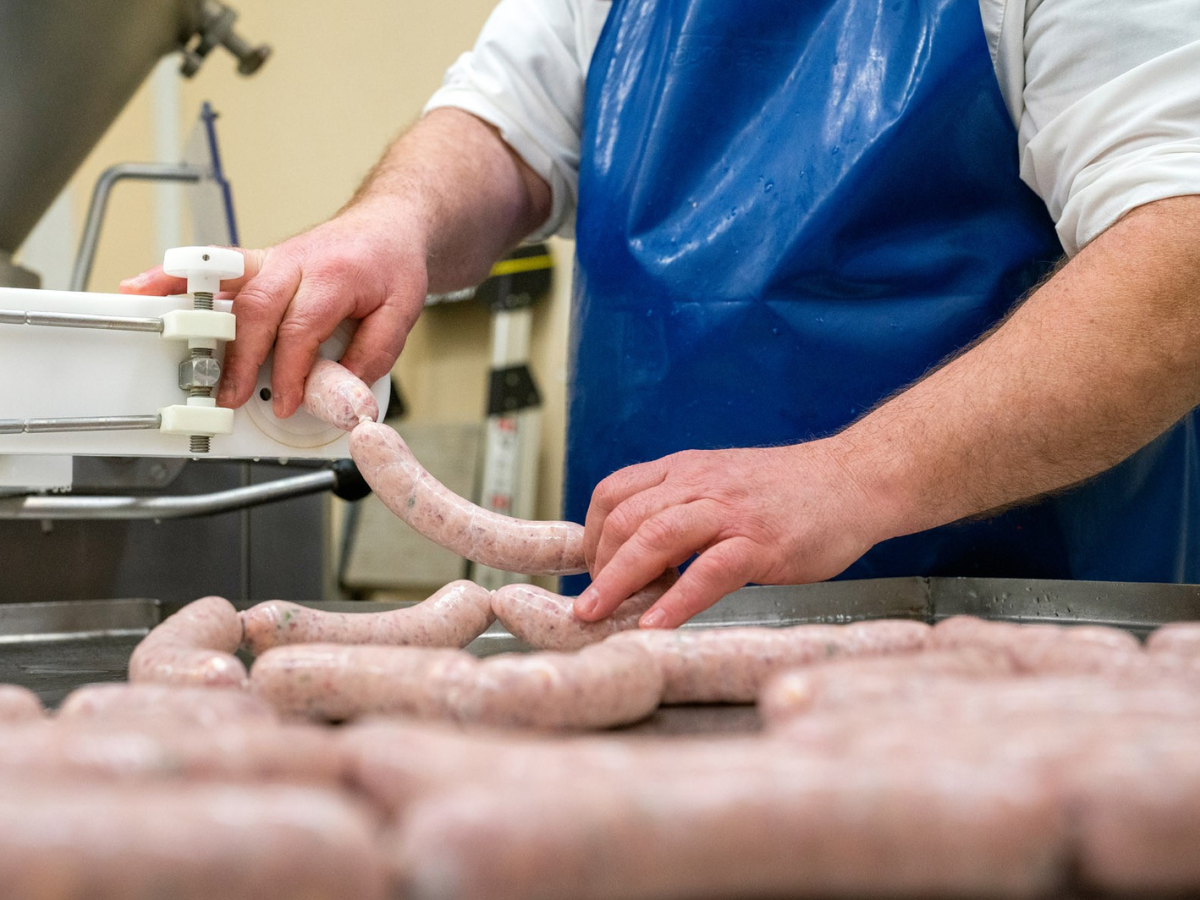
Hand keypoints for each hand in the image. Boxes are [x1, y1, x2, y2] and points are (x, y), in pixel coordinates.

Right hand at [120, 202, 428, 416]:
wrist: (387, 224)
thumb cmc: (391, 266)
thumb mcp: (403, 313)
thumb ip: (375, 353)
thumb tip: (345, 392)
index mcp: (334, 276)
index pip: (301, 329)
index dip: (289, 371)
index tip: (285, 401)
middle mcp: (296, 263)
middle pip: (257, 309)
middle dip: (239, 357)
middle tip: (228, 396)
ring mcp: (272, 259)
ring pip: (224, 282)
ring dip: (190, 310)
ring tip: (162, 337)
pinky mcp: (258, 262)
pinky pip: (213, 268)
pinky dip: (174, 278)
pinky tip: (142, 289)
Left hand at [573, 440, 886, 628]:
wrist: (857, 478)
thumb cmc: (791, 492)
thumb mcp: (724, 484)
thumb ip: (684, 509)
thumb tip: (642, 556)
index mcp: (686, 470)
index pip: (615, 492)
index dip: (593, 534)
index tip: (591, 569)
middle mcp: (700, 485)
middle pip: (626, 518)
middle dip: (597, 565)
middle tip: (588, 605)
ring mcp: (730, 513)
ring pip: (656, 538)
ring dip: (618, 581)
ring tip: (599, 615)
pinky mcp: (762, 544)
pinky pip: (709, 572)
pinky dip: (677, 601)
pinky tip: (656, 625)